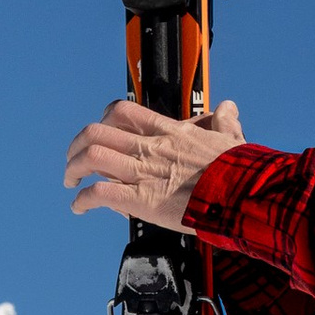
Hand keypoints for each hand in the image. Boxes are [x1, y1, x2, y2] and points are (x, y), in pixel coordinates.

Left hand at [64, 96, 246, 232]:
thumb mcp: (231, 138)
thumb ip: (224, 122)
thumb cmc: (239, 169)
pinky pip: (101, 194)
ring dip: (74, 169)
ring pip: (93, 158)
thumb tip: (228, 107)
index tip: (101, 130)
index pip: (125, 112)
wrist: (244, 193)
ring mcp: (145, 173)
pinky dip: (83, 200)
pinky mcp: (143, 201)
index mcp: (170, 132)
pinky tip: (79, 207)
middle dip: (78, 145)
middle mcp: (152, 148)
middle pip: (98, 132)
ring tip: (71, 181)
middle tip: (74, 158)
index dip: (104, 119)